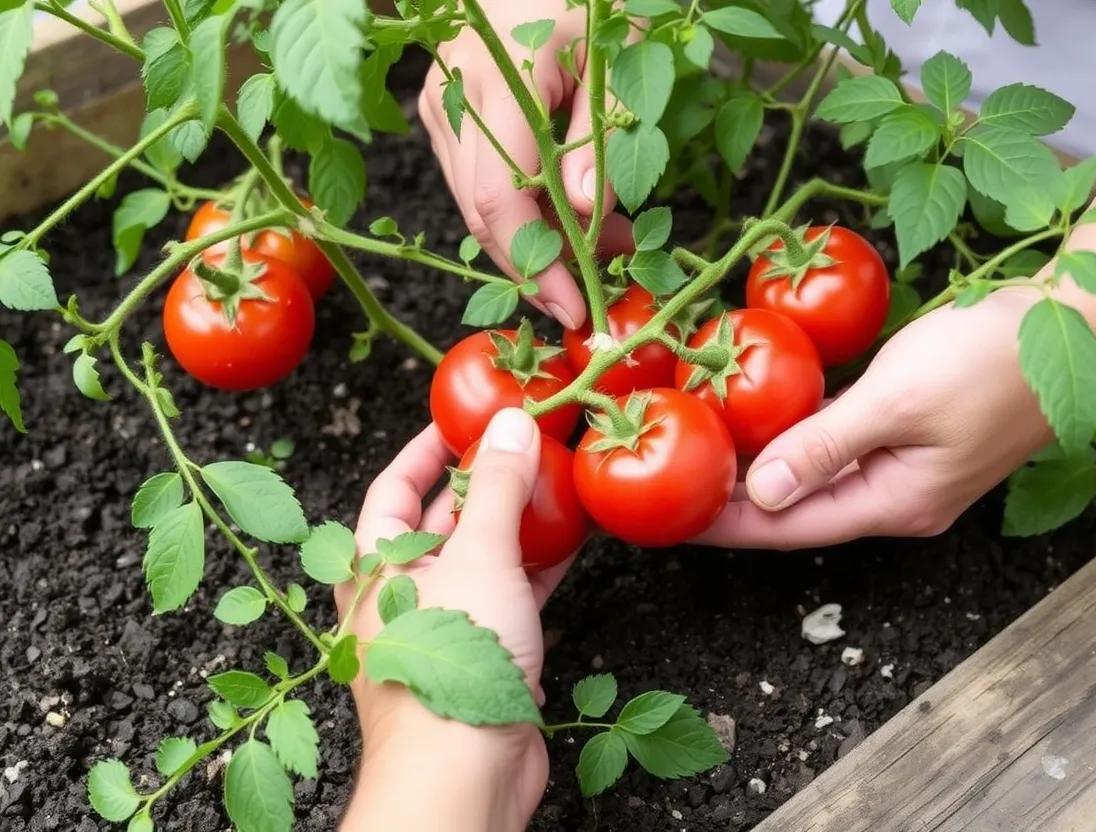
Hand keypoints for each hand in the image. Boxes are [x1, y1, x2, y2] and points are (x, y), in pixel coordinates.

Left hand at [337, 410, 570, 831]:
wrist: (464, 776)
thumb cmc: (449, 666)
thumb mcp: (477, 557)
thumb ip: (497, 488)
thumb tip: (511, 421)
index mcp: (376, 566)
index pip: (395, 487)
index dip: (428, 448)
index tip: (463, 415)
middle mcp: (406, 593)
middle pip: (443, 520)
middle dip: (483, 480)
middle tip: (525, 442)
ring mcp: (449, 627)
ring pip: (484, 557)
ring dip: (519, 521)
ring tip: (557, 481)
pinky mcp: (487, 658)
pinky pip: (514, 595)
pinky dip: (541, 566)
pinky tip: (572, 541)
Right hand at [419, 0, 631, 329]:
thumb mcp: (616, 57)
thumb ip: (599, 137)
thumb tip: (586, 215)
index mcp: (501, 83)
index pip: (501, 201)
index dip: (535, 265)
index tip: (574, 306)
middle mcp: (457, 99)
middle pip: (483, 215)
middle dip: (540, 266)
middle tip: (599, 284)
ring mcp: (443, 106)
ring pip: (478, 204)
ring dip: (537, 240)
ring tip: (607, 244)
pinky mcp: (446, 111)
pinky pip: (478, 181)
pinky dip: (524, 210)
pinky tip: (574, 214)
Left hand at [697, 290, 1054, 548]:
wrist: (1075, 326)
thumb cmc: (989, 359)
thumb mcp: (898, 401)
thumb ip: (825, 446)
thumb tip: (762, 493)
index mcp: (894, 503)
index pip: (790, 528)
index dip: (727, 525)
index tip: (671, 521)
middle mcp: (896, 497)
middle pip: (797, 508)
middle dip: (734, 499)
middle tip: (670, 484)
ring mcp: (905, 467)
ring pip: (814, 475)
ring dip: (761, 465)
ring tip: (700, 453)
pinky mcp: (910, 434)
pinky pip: (837, 444)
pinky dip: (795, 434)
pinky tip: (759, 417)